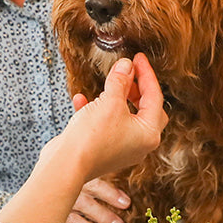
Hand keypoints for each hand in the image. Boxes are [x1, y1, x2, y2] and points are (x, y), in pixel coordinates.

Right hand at [0, 54, 165, 222]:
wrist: (67, 165)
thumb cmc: (92, 137)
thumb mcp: (110, 102)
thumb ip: (120, 80)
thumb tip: (127, 65)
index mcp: (149, 134)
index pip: (155, 97)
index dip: (146, 74)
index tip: (138, 57)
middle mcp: (140, 144)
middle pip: (146, 110)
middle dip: (138, 88)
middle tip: (128, 72)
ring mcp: (123, 148)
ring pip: (125, 116)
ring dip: (116, 97)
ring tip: (108, 83)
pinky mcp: (105, 150)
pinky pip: (105, 125)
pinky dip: (97, 111)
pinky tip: (81, 98)